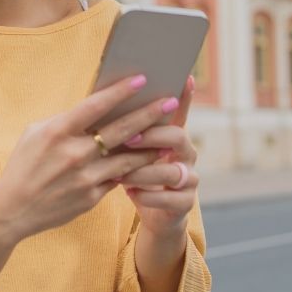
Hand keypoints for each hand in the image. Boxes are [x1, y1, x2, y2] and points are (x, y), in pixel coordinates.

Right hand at [0, 75, 181, 241]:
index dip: (121, 91)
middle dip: (149, 114)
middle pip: (121, 129)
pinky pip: (118, 179)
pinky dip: (134, 169)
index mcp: (58, 132)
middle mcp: (74, 153)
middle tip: (171, 102)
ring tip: (170, 134)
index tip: (142, 79)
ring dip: (151, 145)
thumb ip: (65, 121)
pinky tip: (149, 161)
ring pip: (128, 158)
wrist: (12, 210)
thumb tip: (94, 108)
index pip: (96, 106)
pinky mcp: (91, 197)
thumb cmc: (23, 165)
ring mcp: (85, 177)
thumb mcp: (35, 134)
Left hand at [120, 76, 199, 235]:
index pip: (179, 111)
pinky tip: (131, 193)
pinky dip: (147, 195)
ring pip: (171, 171)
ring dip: (144, 171)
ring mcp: (189, 178)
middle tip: (128, 138)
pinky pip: (169, 198)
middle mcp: (186, 153)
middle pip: (177, 137)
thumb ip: (123, 130)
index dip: (184, 96)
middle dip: (151, 136)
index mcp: (172, 136)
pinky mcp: (185, 203)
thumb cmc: (134, 174)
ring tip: (121, 174)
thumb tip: (102, 100)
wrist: (153, 213)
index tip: (184, 78)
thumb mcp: (128, 150)